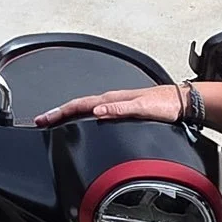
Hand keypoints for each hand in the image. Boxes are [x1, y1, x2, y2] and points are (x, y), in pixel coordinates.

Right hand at [35, 86, 184, 127]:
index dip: (60, 112)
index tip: (45, 119)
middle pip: (78, 106)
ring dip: (68, 115)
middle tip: (41, 121)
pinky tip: (81, 122)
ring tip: (54, 121)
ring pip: (85, 109)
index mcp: (113, 99)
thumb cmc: (165, 105)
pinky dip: (82, 117)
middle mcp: (112, 100)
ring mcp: (116, 104)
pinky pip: (95, 112)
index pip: (80, 105)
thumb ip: (120, 109)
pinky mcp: (122, 110)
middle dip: (57, 114)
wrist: (181, 102)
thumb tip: (98, 111)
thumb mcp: (143, 108)